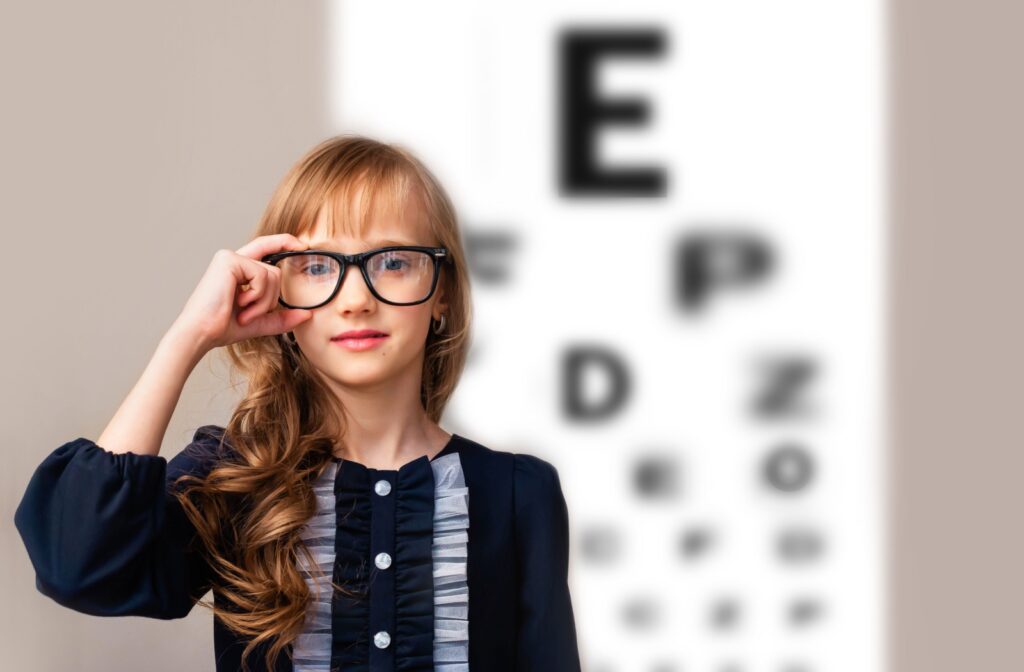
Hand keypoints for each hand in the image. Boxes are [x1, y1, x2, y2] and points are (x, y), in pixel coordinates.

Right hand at [172, 234, 313, 350]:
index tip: (302, 245)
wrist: (201, 332)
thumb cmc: (222, 327)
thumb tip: (308, 314)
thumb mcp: (259, 322)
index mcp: (238, 270)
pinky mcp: (230, 260)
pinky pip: (263, 275)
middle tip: (249, 314)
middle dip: (270, 298)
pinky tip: (240, 303)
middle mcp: (233, 259)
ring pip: (272, 275)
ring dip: (263, 301)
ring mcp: (230, 257)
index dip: (283, 242)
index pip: (265, 248)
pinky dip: (257, 295)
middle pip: (276, 271)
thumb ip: (281, 317)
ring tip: (243, 312)